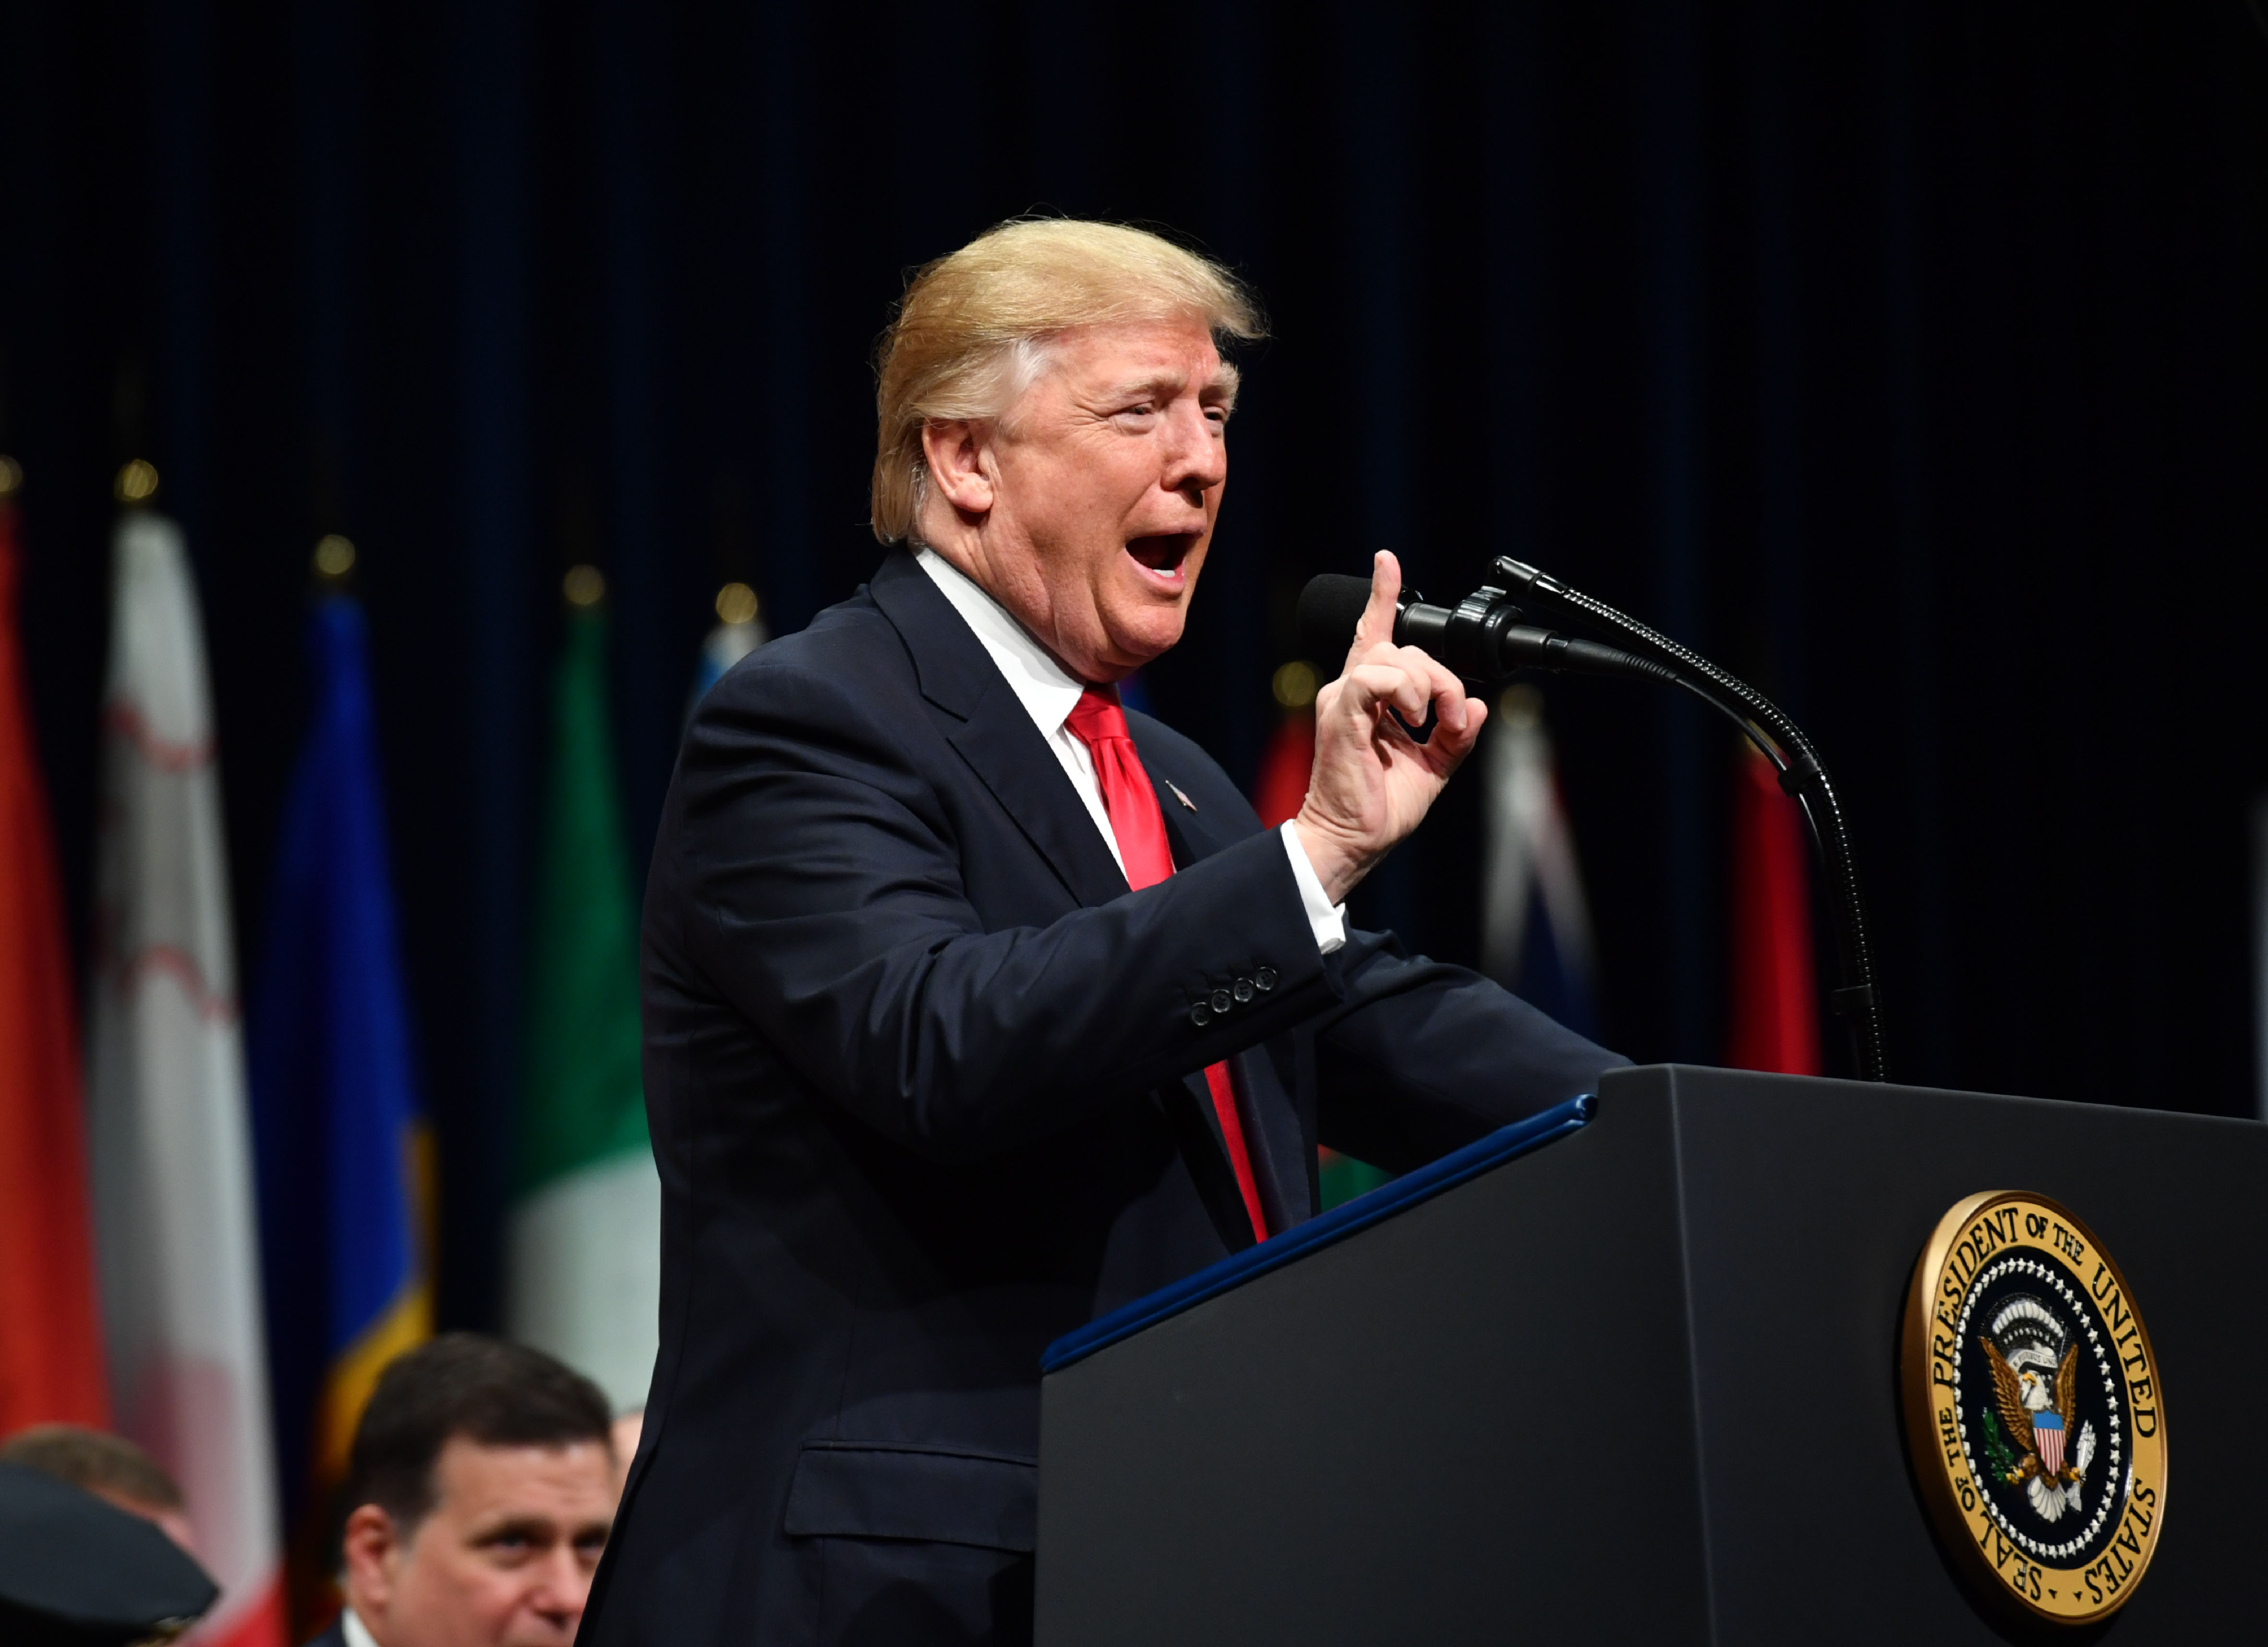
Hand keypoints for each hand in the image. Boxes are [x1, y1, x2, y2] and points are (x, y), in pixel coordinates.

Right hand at [1292, 551, 1485, 904]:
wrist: (1354, 839)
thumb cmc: (1381, 808)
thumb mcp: (1434, 766)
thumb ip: (1454, 735)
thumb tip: (1477, 708)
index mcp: (1369, 699)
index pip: (1374, 634)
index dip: (1382, 595)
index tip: (1387, 560)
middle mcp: (1351, 690)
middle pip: (1407, 649)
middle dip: (1444, 680)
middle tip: (1452, 722)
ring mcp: (1343, 698)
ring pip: (1397, 657)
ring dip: (1430, 688)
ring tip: (1430, 724)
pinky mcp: (1341, 710)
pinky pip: (1379, 676)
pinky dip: (1407, 693)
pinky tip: (1413, 720)